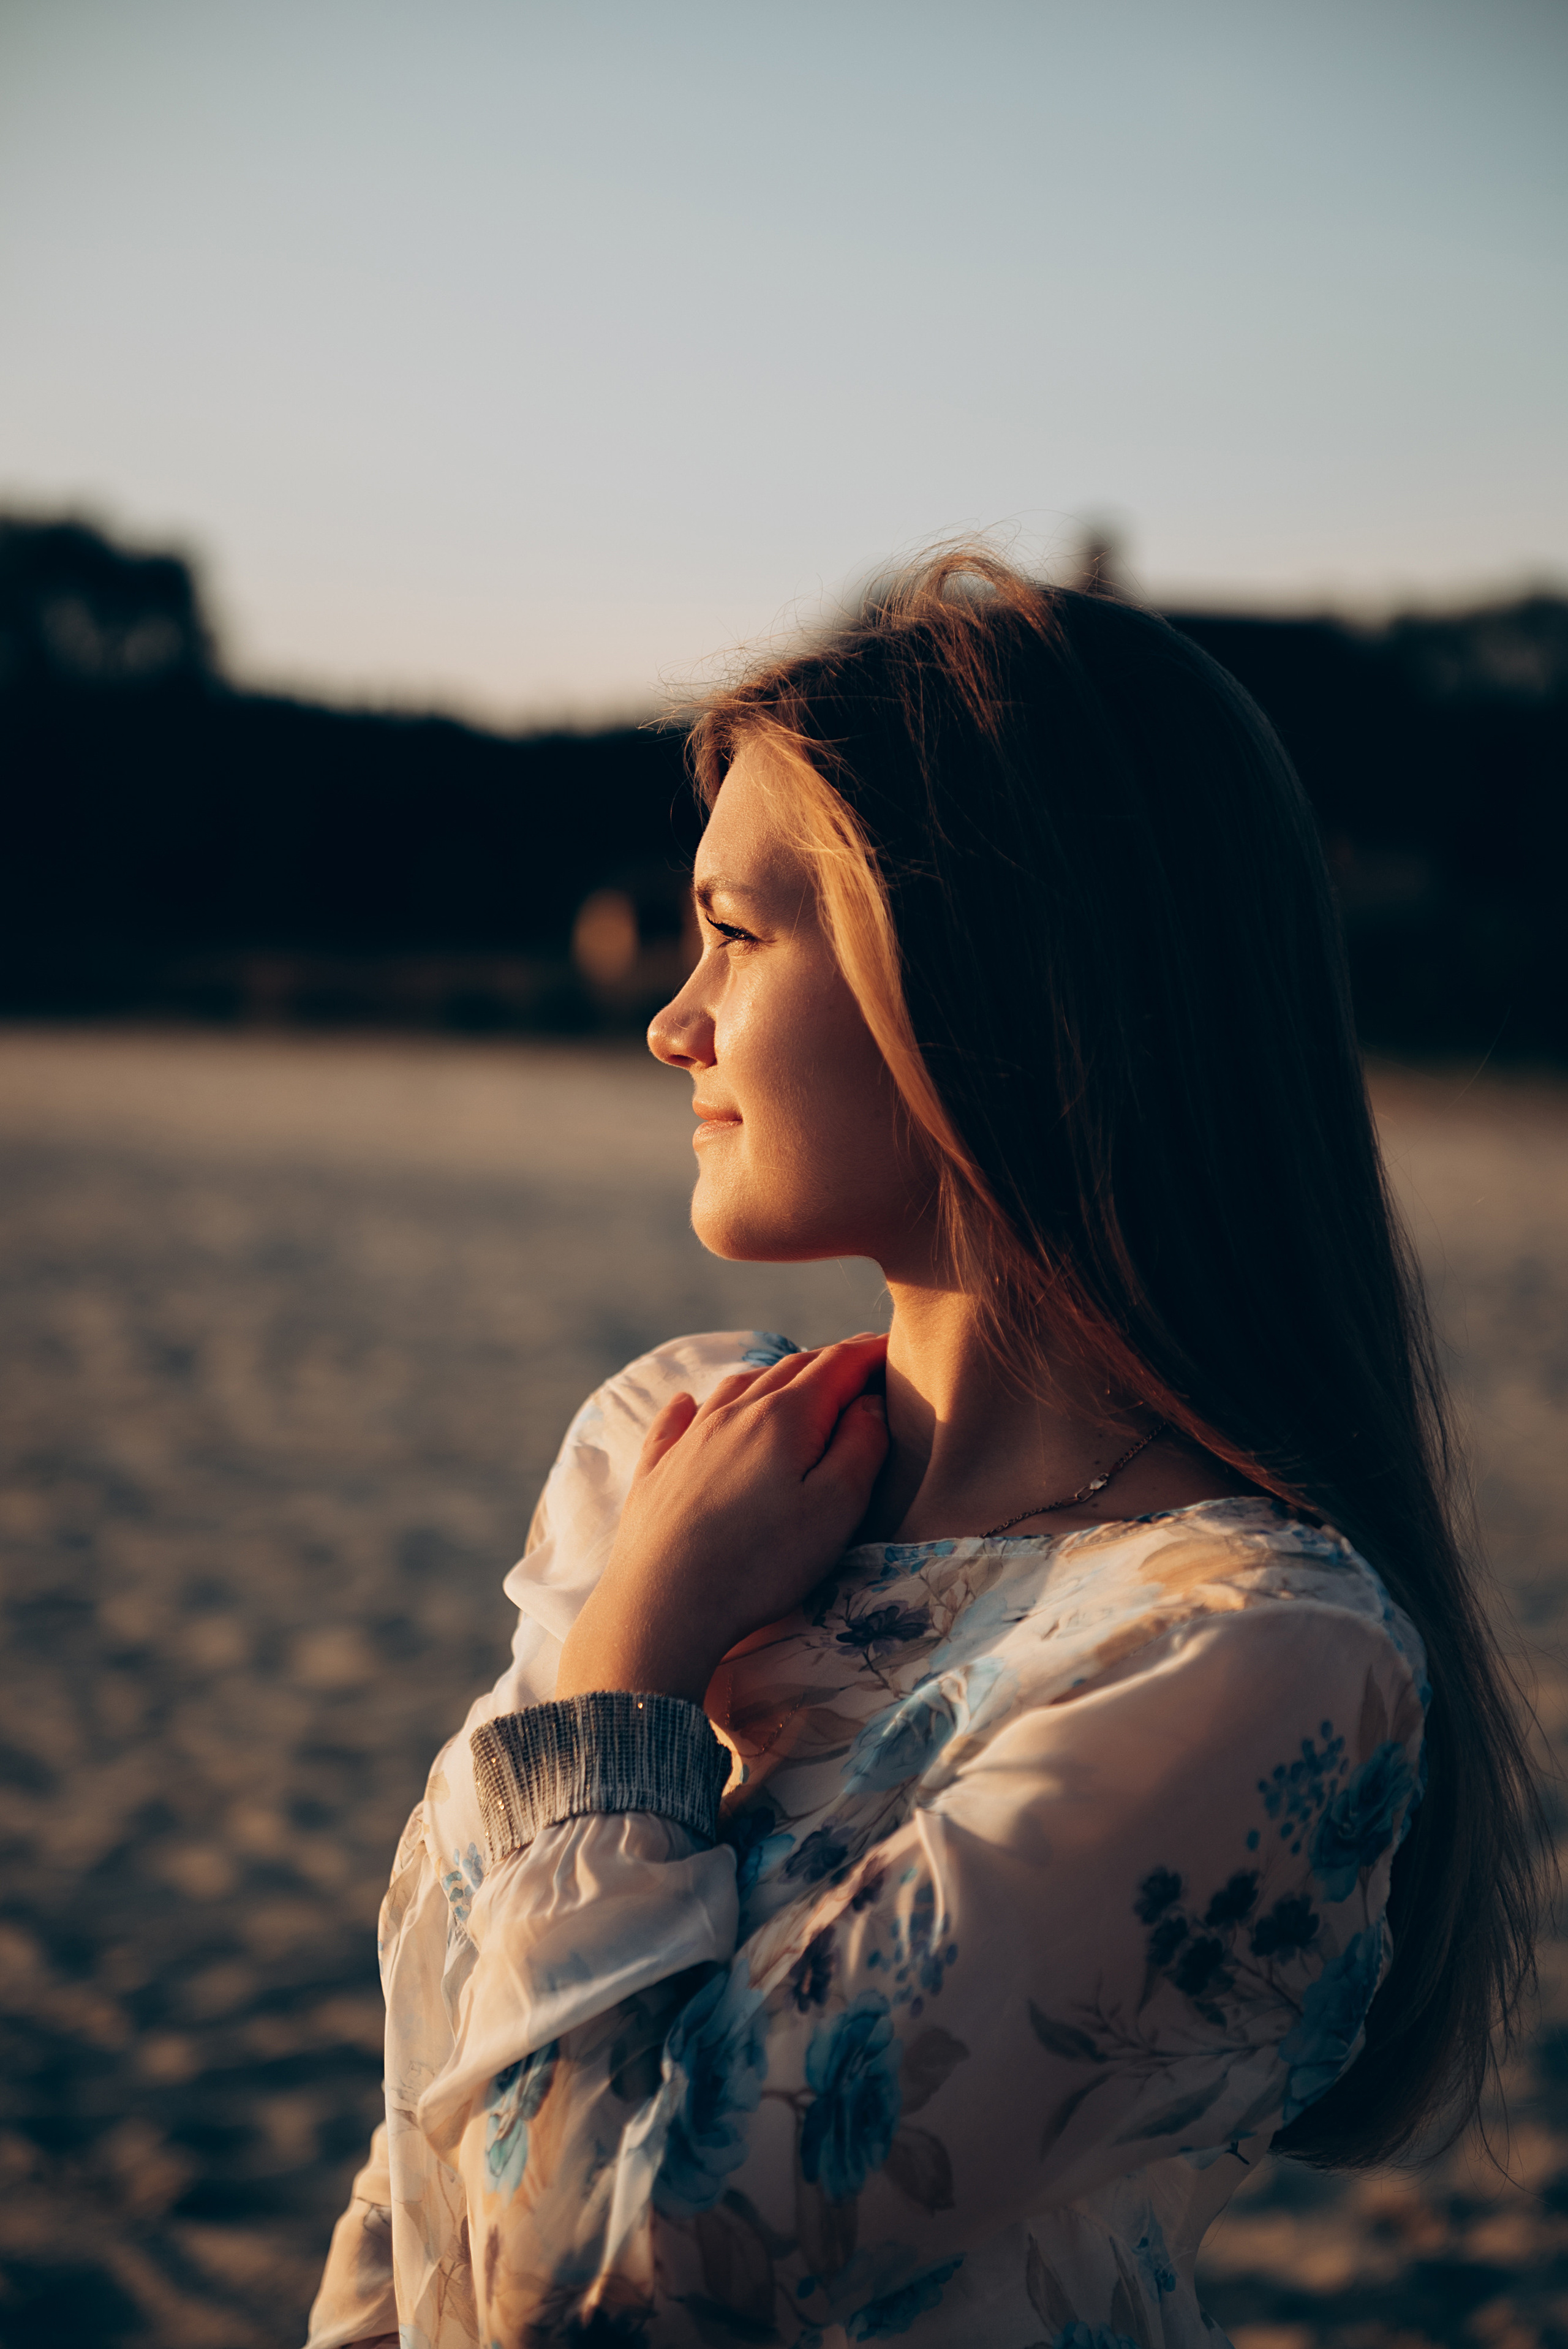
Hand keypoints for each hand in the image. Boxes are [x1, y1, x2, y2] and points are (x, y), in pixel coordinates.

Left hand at [553, 1335, 888, 1702]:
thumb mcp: (835, 1509)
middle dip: (829, 1361)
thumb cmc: (760, 1563)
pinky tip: (688, 1403)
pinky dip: (691, 1406)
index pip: (838, 1366)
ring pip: (737, 1388)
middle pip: (790, 1370)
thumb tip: (869, 1403)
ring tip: (793, 1382)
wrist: (661, 1604)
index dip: (871, 1353)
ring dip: (772, 1378)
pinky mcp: (656, 1472)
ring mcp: (689, 1440)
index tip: (895, 1346)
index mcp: (785, 1416)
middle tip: (858, 1362)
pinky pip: (675, 1422)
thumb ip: (861, 1448)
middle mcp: (734, 1413)